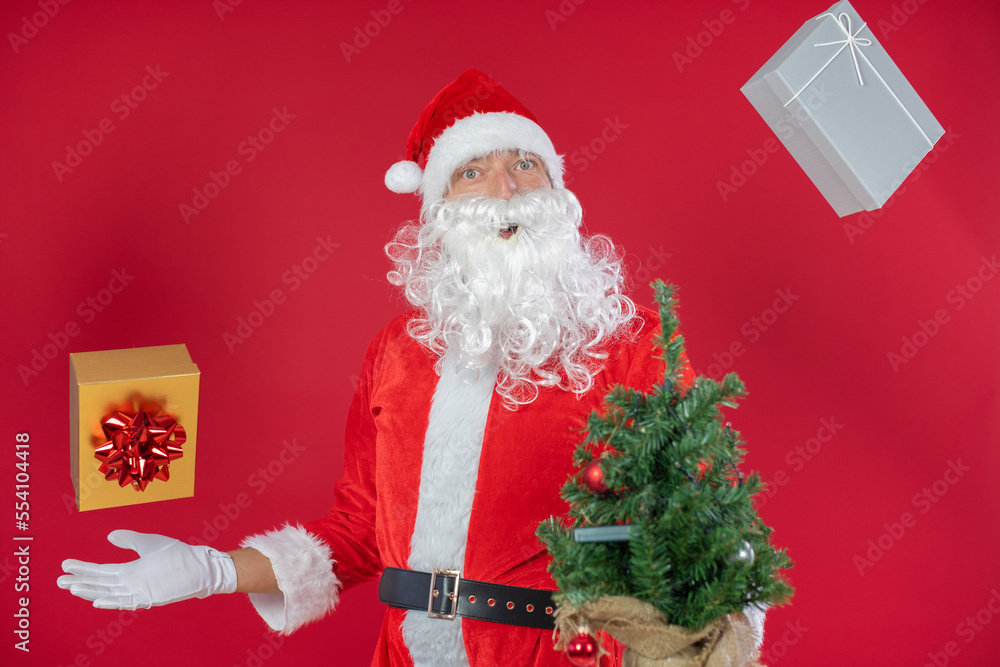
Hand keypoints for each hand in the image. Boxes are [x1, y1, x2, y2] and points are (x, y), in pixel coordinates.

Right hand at [57, 530, 237, 609]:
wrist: (198, 565)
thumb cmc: (177, 554)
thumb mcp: (148, 543)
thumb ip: (129, 540)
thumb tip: (109, 536)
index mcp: (130, 570)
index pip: (101, 571)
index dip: (84, 568)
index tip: (66, 564)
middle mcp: (131, 582)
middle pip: (100, 583)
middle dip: (80, 581)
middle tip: (59, 579)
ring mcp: (139, 590)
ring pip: (109, 593)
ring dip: (90, 591)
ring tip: (72, 587)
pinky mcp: (149, 596)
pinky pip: (126, 602)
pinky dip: (111, 602)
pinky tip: (97, 601)